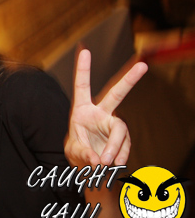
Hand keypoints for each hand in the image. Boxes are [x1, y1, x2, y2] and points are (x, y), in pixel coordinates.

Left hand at [65, 49, 147, 167]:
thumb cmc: (78, 153)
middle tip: (143, 66)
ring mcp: (113, 124)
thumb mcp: (73, 152)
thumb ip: (82, 153)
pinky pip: (124, 145)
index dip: (83, 69)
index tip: (84, 50)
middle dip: (129, 80)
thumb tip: (98, 159)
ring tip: (105, 163)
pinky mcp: (123, 137)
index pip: (82, 86)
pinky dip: (119, 156)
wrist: (91, 167)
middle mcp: (100, 113)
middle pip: (116, 94)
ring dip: (114, 147)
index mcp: (82, 110)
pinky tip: (114, 164)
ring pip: (120, 130)